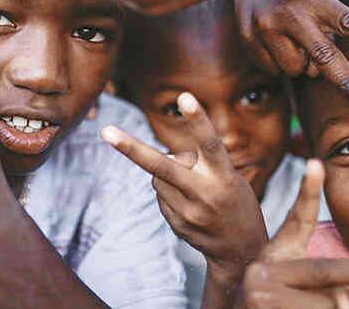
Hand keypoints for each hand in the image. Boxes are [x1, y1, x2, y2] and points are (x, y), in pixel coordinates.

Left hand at [101, 93, 267, 286]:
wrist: (242, 252)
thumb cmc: (235, 202)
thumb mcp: (229, 178)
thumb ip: (199, 165)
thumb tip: (164, 160)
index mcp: (224, 176)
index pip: (209, 143)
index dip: (197, 119)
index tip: (185, 96)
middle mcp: (205, 194)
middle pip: (162, 166)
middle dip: (131, 148)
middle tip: (106, 132)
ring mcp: (189, 213)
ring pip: (157, 178)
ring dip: (167, 175)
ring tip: (193, 188)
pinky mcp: (177, 225)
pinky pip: (161, 197)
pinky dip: (170, 194)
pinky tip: (191, 205)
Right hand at [234, 0, 348, 111]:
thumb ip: (331, 27)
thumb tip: (328, 72)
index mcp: (318, 0)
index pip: (348, 20)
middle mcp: (293, 14)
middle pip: (325, 56)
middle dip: (347, 83)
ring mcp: (268, 27)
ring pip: (297, 69)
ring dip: (303, 65)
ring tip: (296, 42)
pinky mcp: (249, 39)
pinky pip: (274, 70)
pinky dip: (279, 63)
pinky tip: (274, 41)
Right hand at [239, 160, 348, 307]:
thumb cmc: (274, 306)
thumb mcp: (290, 285)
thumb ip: (321, 282)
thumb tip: (346, 300)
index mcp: (276, 255)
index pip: (296, 220)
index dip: (308, 192)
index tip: (316, 164)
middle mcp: (263, 270)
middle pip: (326, 271)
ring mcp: (262, 295)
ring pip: (335, 303)